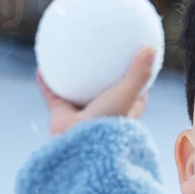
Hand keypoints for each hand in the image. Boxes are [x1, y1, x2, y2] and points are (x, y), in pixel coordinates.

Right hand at [37, 46, 155, 136]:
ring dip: (71, 77)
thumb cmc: (110, 123)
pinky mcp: (61, 116)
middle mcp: (101, 114)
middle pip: (103, 90)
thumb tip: (152, 48)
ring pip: (75, 91)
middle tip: (100, 52)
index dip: (137, 78)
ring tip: (68, 55)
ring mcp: (80, 115)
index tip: (136, 61)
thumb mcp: (127, 95)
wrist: (82, 145)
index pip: (135, 93)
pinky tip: (42, 66)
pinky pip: (52, 94)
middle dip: (102, 75)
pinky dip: (46, 82)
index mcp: (123, 112)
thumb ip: (139, 73)